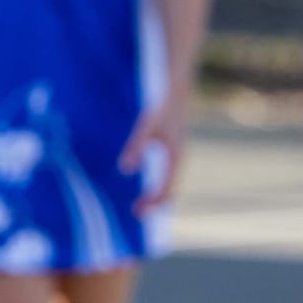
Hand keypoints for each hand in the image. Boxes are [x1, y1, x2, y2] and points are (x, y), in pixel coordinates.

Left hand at [120, 93, 188, 212]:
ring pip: (168, 183)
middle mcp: (177, 159)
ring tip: (140, 204)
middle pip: (170, 190)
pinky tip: (142, 182)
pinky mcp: (169, 149)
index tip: (139, 211)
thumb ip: (136, 147)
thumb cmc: (162, 107)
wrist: (176, 90)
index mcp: (176, 157)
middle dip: (154, 203)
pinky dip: (155, 183)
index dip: (153, 202)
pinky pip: (164, 173)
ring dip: (155, 195)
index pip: (167, 189)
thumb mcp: (147, 126)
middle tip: (136, 212)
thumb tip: (124, 170)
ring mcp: (174, 154)